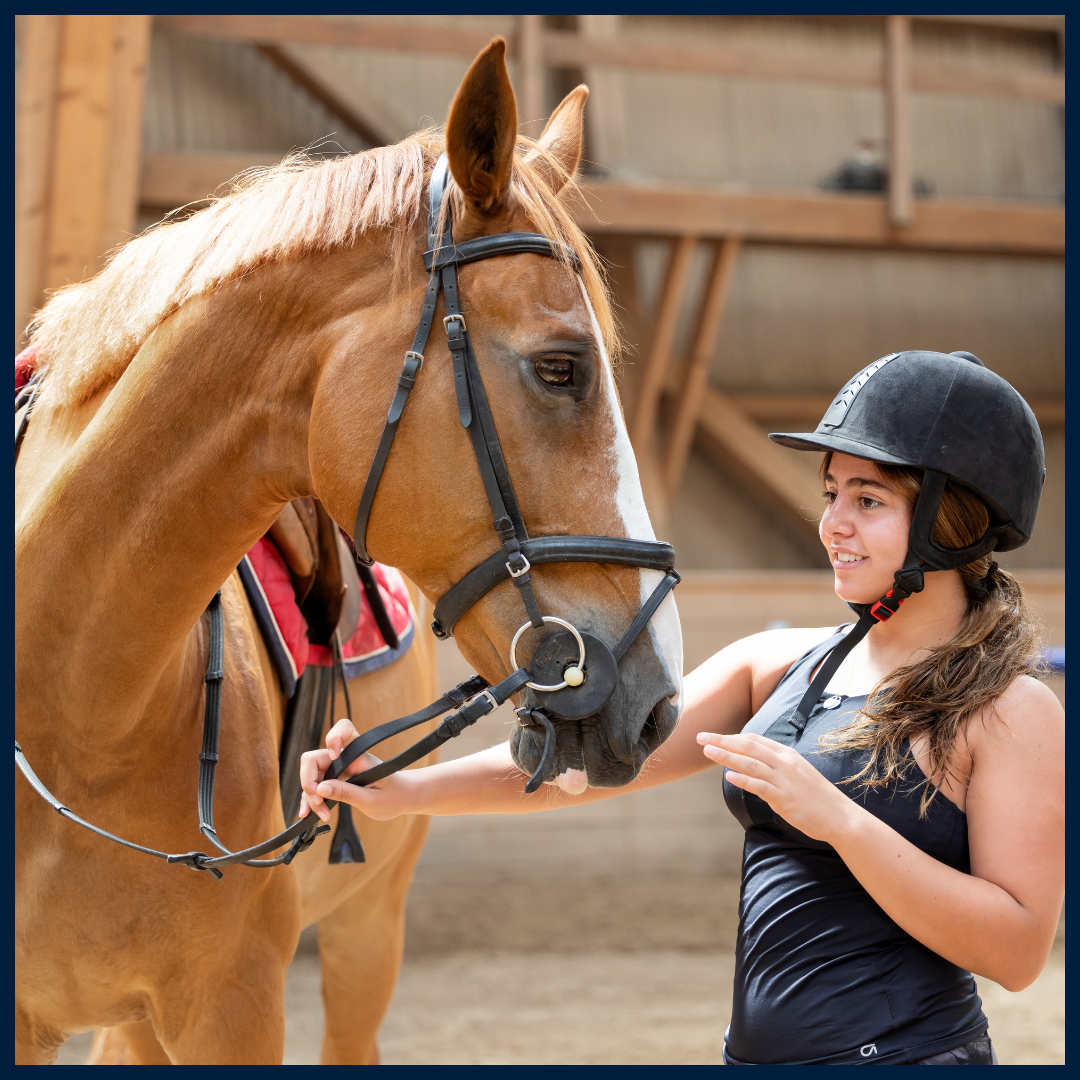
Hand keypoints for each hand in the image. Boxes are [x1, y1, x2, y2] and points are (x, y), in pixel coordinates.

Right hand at [299, 718, 413, 822]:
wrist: (402, 798)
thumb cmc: (393, 796)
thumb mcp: (371, 799)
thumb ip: (346, 793)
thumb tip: (320, 789)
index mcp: (359, 756)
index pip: (344, 729)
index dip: (333, 738)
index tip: (333, 756)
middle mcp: (345, 758)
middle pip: (314, 759)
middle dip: (309, 782)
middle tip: (319, 803)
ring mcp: (338, 769)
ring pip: (311, 775)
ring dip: (311, 796)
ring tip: (322, 815)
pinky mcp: (335, 780)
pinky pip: (316, 786)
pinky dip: (311, 800)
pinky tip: (309, 813)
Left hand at [697, 731, 857, 843]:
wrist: (840, 816)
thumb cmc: (816, 797)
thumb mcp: (796, 773)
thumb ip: (776, 766)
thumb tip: (752, 764)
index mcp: (786, 755)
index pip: (754, 740)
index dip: (732, 737)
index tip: (714, 736)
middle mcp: (784, 763)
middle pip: (748, 746)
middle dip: (723, 740)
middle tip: (701, 737)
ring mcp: (784, 780)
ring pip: (750, 763)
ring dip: (727, 755)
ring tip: (708, 751)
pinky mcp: (785, 798)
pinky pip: (760, 786)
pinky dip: (744, 780)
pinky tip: (729, 776)